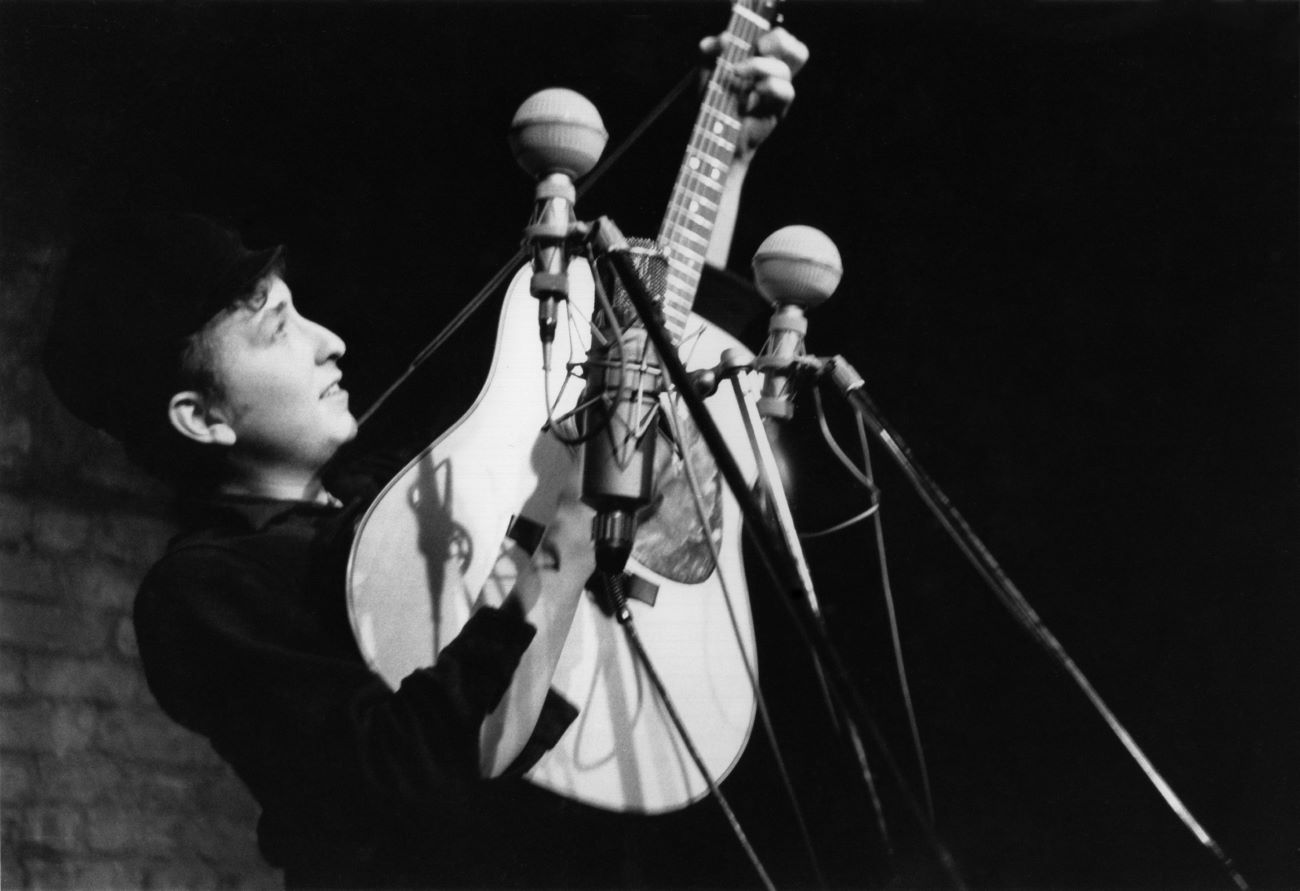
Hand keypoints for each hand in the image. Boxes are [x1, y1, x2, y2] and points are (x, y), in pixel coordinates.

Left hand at [700, 26, 809, 160]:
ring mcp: (778, 93)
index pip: (781, 39)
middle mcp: (774, 76)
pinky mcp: (778, 110)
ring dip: (759, 66)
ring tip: (737, 73)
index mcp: (762, 61)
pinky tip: (750, 94)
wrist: (715, 136)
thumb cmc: (713, 103)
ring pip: (785, 68)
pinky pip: (786, 91)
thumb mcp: (705, 72)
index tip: (751, 41)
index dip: (772, 35)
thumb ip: (710, 51)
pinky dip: (768, 87)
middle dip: (777, 42)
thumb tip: (724, 39)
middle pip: (797, 50)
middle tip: (757, 49)